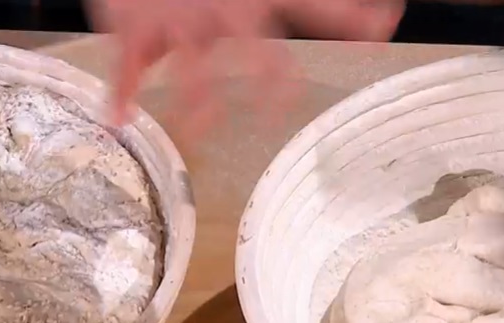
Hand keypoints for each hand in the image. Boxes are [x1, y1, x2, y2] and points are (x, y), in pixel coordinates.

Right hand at [88, 0, 405, 135]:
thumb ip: (311, 7)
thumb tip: (384, 21)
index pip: (312, 6)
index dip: (350, 18)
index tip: (385, 25)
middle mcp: (222, 8)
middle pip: (258, 52)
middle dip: (272, 85)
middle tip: (280, 110)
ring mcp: (179, 20)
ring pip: (193, 73)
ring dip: (197, 107)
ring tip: (200, 130)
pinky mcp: (135, 27)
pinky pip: (128, 67)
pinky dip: (121, 95)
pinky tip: (118, 118)